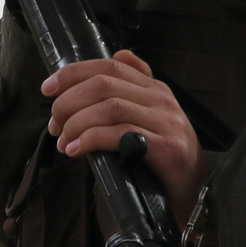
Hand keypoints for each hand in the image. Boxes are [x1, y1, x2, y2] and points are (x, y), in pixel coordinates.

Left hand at [42, 49, 202, 225]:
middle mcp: (161, 99)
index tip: (47, 88)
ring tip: (63, 141)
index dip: (73, 73)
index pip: (109, 66)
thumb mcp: (152, 115)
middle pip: (104, 84)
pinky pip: (120, 134)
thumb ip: (134, 87)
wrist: (198, 191)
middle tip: (54, 124)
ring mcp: (166, 122)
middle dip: (69, 102)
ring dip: (76, 123)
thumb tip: (118, 55)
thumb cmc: (165, 156)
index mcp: (154, 88)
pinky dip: (91, 140)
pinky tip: (76, 150)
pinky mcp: (166, 147)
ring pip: (109, 108)